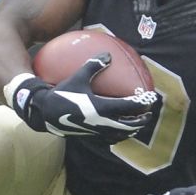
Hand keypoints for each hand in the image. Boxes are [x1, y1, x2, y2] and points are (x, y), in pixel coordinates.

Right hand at [10, 54, 154, 143]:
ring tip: (137, 124)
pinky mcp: (90, 136)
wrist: (45, 113)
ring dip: (132, 130)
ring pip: (121, 134)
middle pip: (129, 124)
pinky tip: (118, 132)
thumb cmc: (62, 93)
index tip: (151, 98)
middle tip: (148, 113)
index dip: (142, 103)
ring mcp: (96, 132)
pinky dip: (118, 136)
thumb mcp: (78, 77)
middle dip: (141, 120)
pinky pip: (109, 139)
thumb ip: (94, 65)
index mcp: (102, 107)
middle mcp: (102, 122)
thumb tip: (108, 55)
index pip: (129, 106)